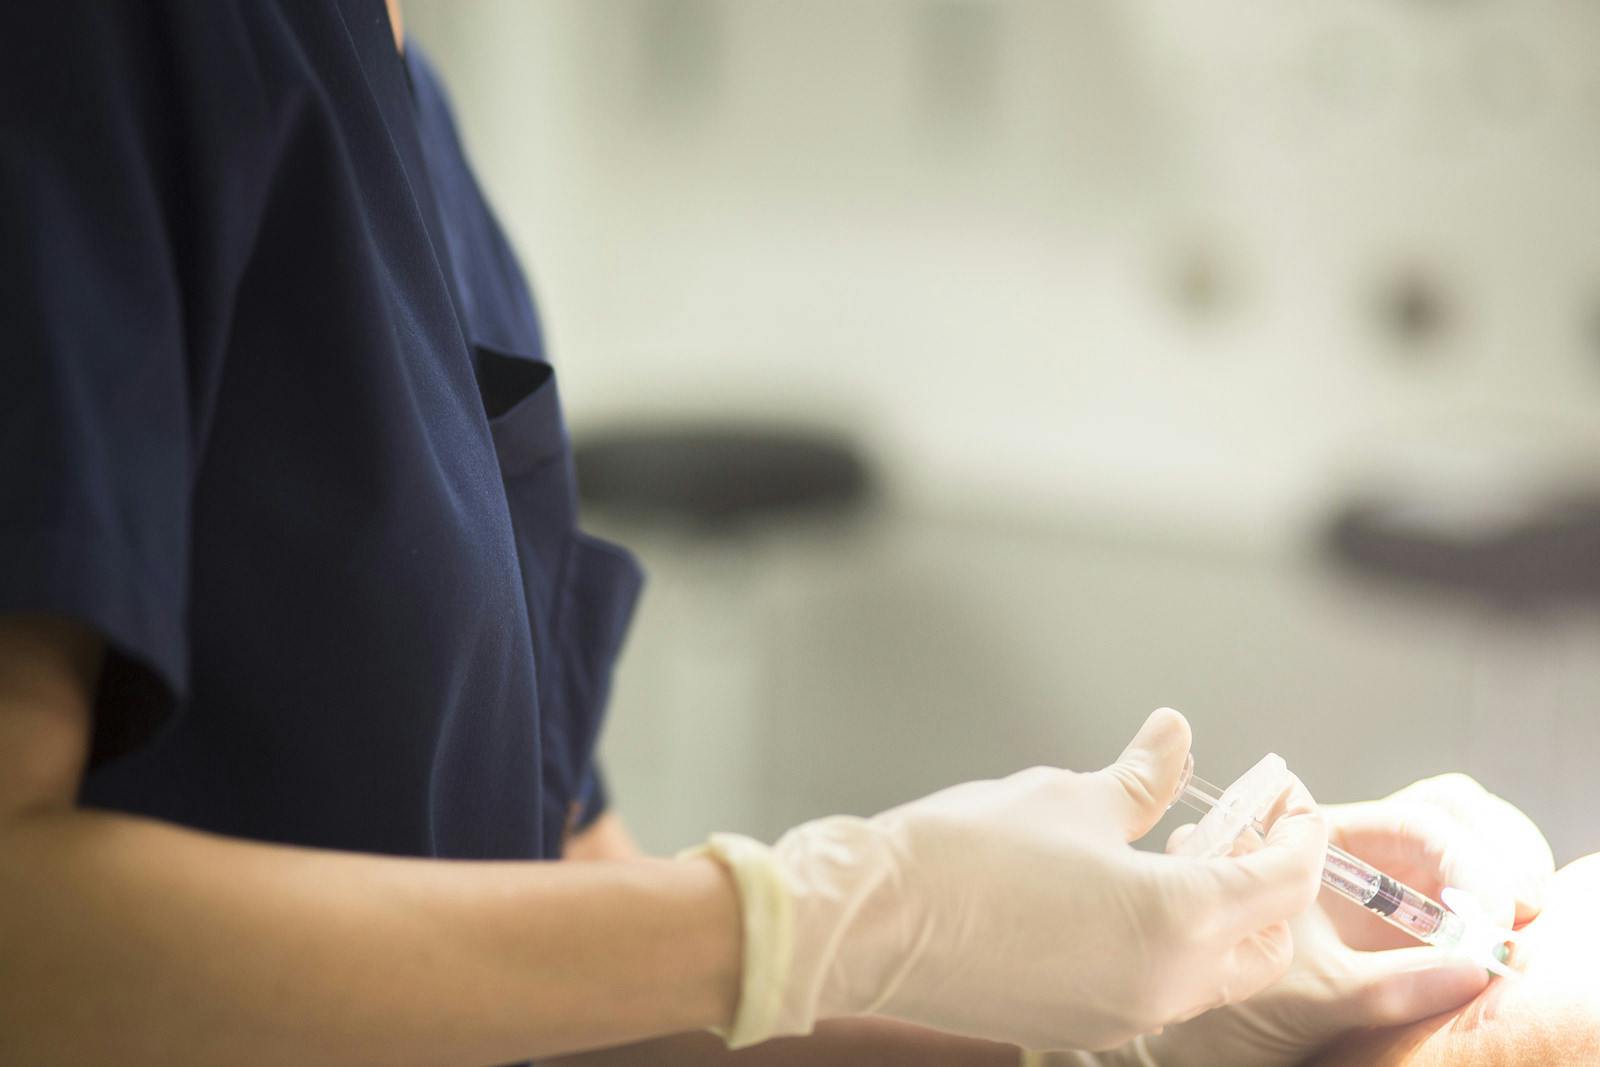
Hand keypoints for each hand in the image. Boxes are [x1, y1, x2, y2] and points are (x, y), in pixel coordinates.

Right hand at [695, 709, 1326, 1052]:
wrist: (876, 924)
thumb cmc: (966, 856)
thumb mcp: (1068, 797)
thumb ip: (1141, 777)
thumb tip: (1175, 736)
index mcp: (1178, 918)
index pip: (1284, 878)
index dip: (1296, 830)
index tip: (1284, 798)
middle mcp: (1168, 982)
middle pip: (1267, 941)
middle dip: (1271, 885)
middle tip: (1242, 831)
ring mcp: (1128, 1015)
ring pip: (1216, 973)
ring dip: (1220, 920)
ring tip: (1176, 859)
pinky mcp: (1085, 1028)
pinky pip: (1160, 991)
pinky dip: (1170, 949)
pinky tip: (1127, 903)